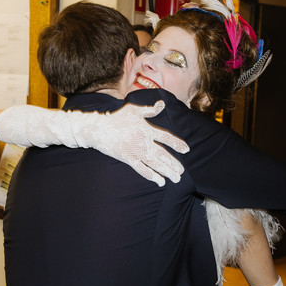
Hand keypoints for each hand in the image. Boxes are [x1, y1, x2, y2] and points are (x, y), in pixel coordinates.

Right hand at [74, 101, 189, 186]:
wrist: (99, 129)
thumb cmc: (117, 118)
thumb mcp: (134, 110)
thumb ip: (150, 110)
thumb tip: (162, 104)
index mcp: (146, 129)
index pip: (165, 137)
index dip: (176, 143)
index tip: (186, 150)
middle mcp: (143, 141)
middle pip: (162, 154)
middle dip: (173, 164)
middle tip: (181, 172)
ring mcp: (135, 151)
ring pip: (155, 164)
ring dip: (166, 172)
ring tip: (175, 179)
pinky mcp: (127, 158)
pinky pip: (142, 169)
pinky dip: (151, 175)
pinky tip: (160, 181)